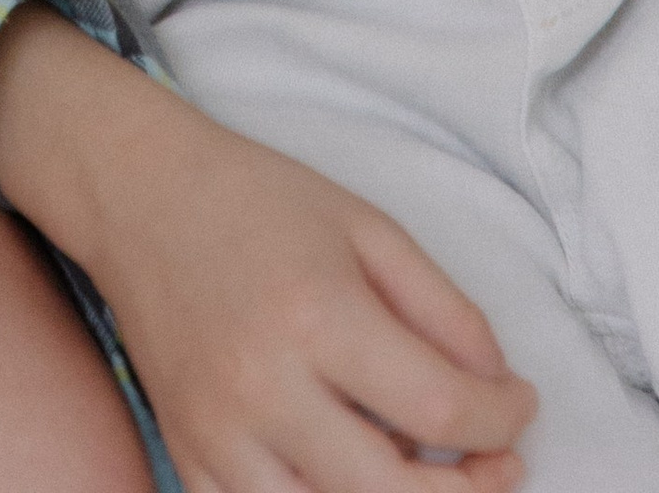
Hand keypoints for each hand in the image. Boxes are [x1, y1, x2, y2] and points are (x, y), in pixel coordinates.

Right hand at [0, 15, 533, 492]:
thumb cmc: (259, 201)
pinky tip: (350, 477)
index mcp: (316, 315)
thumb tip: (497, 389)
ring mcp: (218, 432)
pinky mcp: (188, 453)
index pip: (442, 408)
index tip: (521, 403)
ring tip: (427, 475)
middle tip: (498, 462)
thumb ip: (445, 309)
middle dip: (472, 490)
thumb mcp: (367, 226)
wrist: (138, 194)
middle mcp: (263, 386)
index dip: (504, 418)